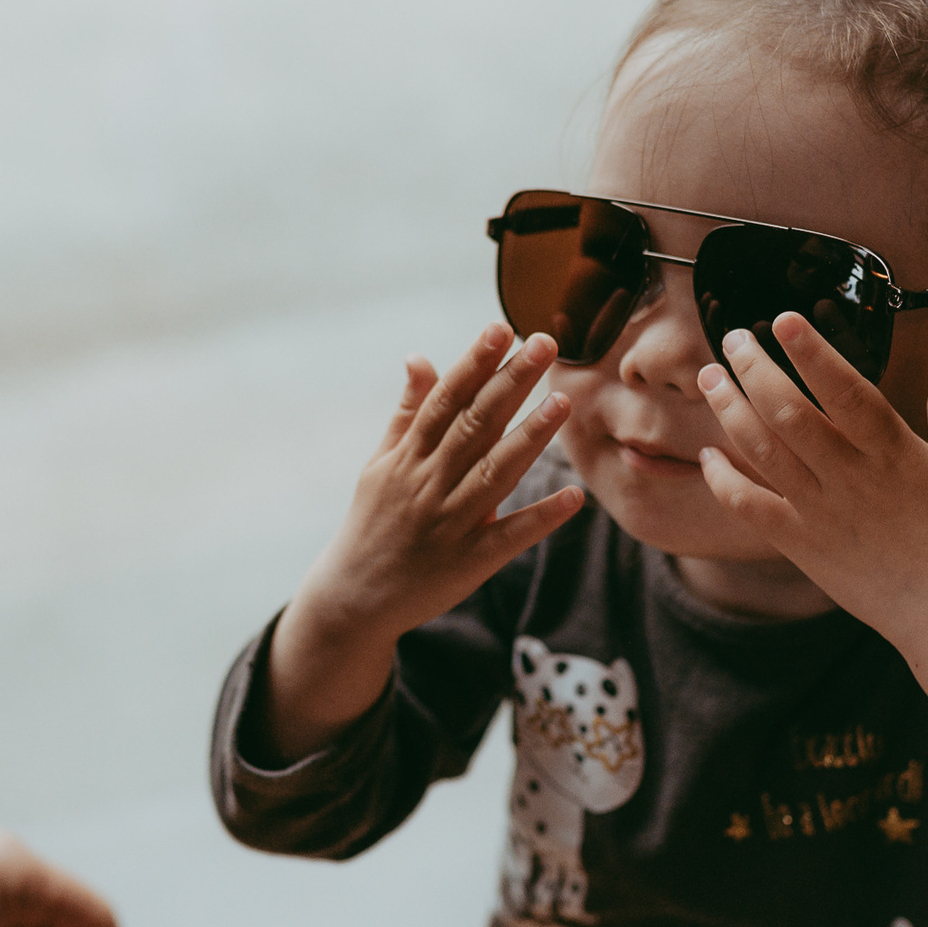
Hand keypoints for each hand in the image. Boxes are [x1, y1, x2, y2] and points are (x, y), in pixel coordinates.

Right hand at [263, 324, 584, 759]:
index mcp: (407, 457)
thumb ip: (407, 412)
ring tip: (563, 401)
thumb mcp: (380, 464)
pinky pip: (509, 537)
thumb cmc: (372, 523)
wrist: (353, 597)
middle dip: (510, 383)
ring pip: (495, 473)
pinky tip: (574, 496)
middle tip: (546, 344)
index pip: (445, 401)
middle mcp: (428, 484)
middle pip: (475, 425)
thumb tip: (420, 357)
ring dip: (531, 437)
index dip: (475, 363)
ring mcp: (449, 523)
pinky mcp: (468, 563)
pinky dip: (540, 517)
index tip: (502, 329)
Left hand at [695, 317, 927, 762]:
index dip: (813, 353)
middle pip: (789, 414)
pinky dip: (723, 480)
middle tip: (732, 338)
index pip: (845, 390)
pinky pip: (749, 507)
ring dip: (729, 411)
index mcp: (891, 450)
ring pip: (762, 452)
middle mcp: (850, 476)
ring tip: (709, 377)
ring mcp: (820, 510)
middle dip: (754, 370)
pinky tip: (708, 454)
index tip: (783, 320)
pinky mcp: (799, 542)